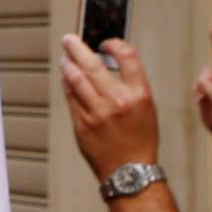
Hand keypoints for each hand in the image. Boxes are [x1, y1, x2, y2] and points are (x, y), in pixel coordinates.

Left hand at [59, 36, 160, 181]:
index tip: (104, 42)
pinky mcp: (82, 124)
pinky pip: (71, 98)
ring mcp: (97, 113)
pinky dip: (68, 85)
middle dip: (78, 48)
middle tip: (69, 40)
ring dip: (68, 65)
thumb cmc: (140, 141)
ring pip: (77, 80)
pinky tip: (66, 79)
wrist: (129, 172)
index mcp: (139, 94)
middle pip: (94, 64)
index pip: (126, 56)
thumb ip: (129, 85)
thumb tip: (108, 64)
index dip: (113, 44)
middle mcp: (117, 101)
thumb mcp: (146, 108)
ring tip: (65, 58)